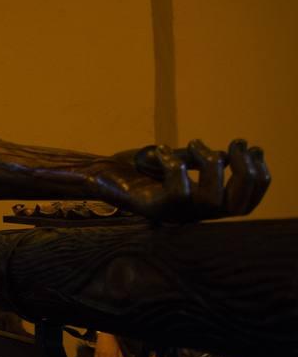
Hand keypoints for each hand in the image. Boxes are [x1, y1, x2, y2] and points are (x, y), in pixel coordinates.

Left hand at [106, 139, 268, 220]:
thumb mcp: (175, 159)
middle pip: (237, 205)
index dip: (258, 178)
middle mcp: (192, 213)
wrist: (97, 173)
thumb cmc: (136, 167)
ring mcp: (174, 213)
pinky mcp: (152, 208)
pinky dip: (174, 165)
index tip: (255, 148)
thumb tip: (229, 154)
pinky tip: (162, 151)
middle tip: (236, 144)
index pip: (244, 202)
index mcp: (201, 203)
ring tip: (195, 143)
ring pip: (211, 199)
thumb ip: (199, 159)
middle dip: (246, 172)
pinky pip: (177, 191)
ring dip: (210, 163)